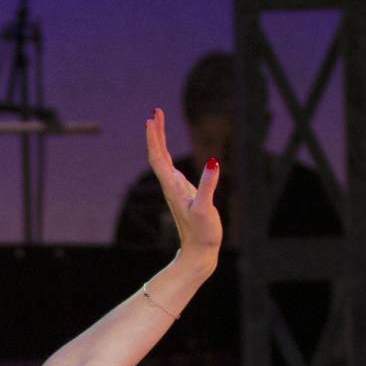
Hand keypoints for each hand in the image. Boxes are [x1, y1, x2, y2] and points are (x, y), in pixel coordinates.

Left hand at [147, 106, 222, 266]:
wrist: (198, 253)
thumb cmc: (202, 234)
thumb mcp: (206, 209)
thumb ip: (209, 185)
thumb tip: (214, 162)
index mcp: (173, 188)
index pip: (158, 158)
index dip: (154, 138)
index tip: (152, 118)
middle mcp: (171, 187)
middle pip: (158, 155)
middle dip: (156, 133)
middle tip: (155, 112)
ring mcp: (176, 191)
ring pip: (163, 162)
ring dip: (160, 142)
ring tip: (159, 123)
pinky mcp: (183, 195)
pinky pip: (171, 170)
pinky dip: (168, 156)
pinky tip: (168, 152)